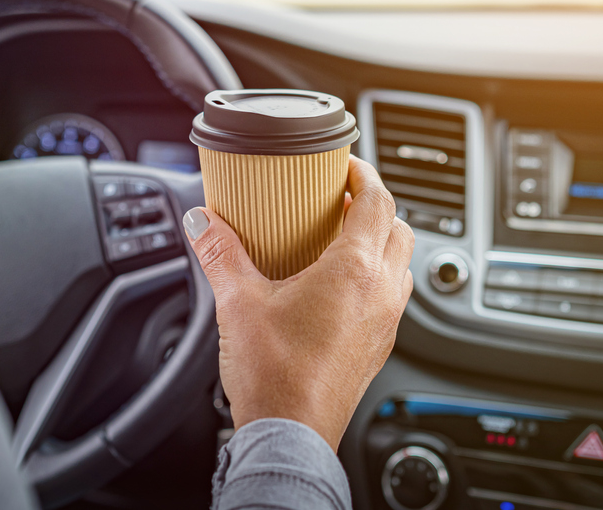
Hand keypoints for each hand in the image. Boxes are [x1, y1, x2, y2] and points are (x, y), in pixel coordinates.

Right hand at [182, 155, 413, 451]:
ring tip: (341, 240)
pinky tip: (338, 289)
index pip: (378, 201)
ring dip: (379, 244)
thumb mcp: (238, 303)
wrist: (291, 436)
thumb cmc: (275, 376)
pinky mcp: (379, 347)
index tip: (348, 165)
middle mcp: (382, 292)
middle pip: (398, 228)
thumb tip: (201, 221)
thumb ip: (220, 253)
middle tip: (342, 199)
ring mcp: (386, 322)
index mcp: (355, 270)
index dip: (365, 175)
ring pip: (401, 265)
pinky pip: (391, 297)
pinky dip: (375, 279)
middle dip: (374, 207)